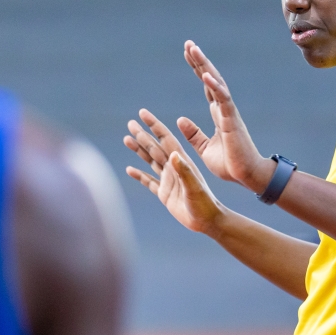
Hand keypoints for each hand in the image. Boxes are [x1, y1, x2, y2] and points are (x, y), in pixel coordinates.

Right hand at [124, 110, 226, 235]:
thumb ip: (184, 172)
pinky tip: (130, 170)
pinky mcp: (165, 194)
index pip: (165, 139)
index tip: (143, 113)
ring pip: (150, 161)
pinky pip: (149, 182)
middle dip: (142, 135)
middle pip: (155, 147)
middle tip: (130, 123)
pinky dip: (139, 175)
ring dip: (139, 150)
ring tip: (126, 139)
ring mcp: (169, 180)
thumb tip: (173, 155)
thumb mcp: (194, 187)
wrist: (209, 221)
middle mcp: (174, 168)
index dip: (154, 126)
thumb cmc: (205, 204)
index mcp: (182, 162)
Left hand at [177, 41, 270, 190]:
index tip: (188, 54)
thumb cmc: (230, 164)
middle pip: (211, 79)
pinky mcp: (232, 121)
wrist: (247, 176)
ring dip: (205, 66)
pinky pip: (223, 99)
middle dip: (200, 61)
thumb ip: (194, 134)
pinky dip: (215, 86)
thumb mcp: (204, 148)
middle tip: (189, 44)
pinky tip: (205, 75)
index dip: (198, 69)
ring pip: (216, 83)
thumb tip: (180, 120)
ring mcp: (229, 113)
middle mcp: (224, 109)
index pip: (207, 86)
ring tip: (194, 50)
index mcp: (218, 114)